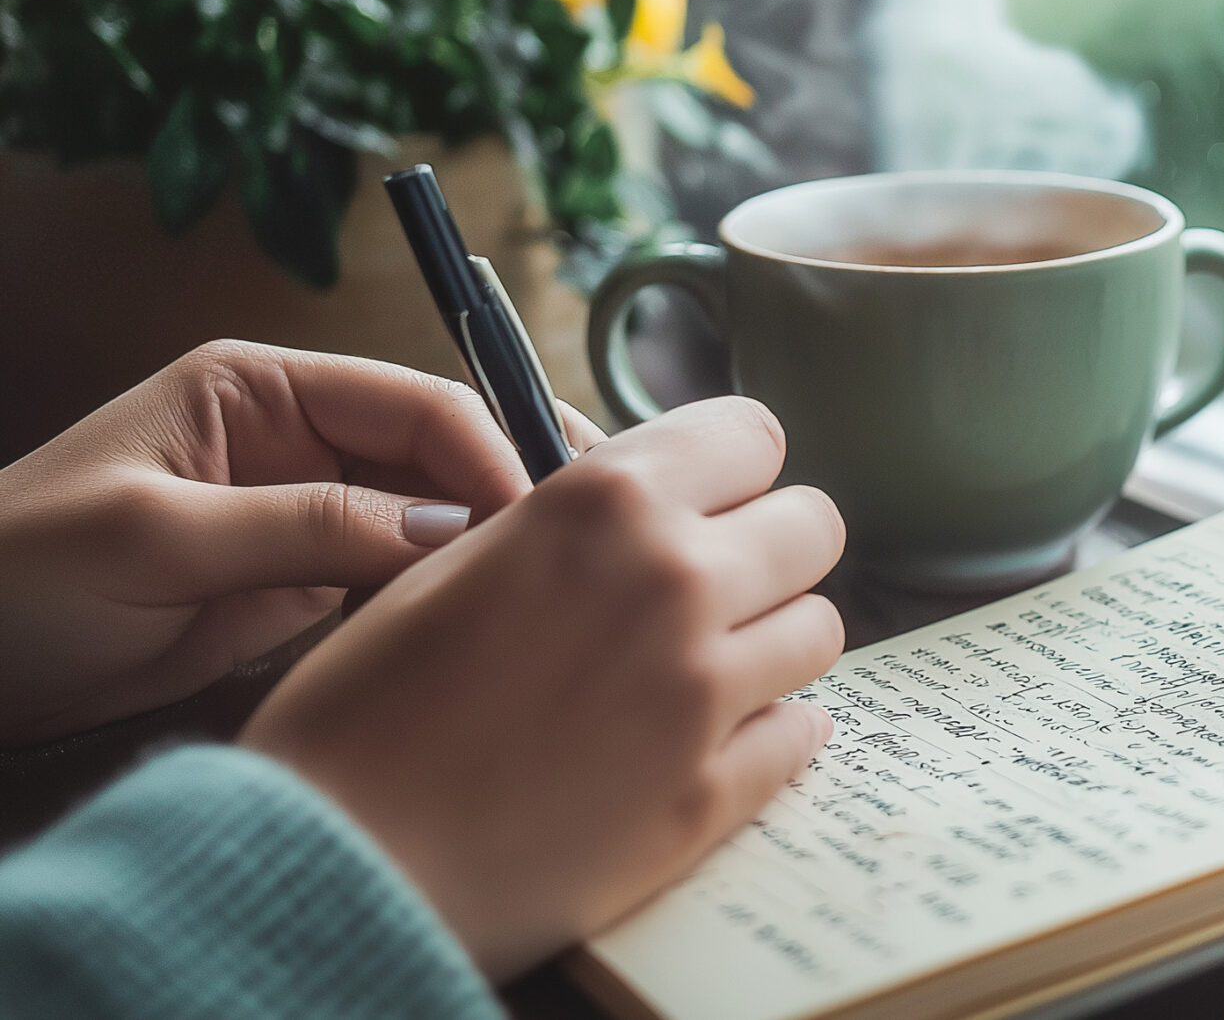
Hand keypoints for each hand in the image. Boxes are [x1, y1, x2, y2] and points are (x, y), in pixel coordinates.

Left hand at [0, 340, 554, 744]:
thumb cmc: (15, 578)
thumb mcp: (155, 540)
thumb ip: (307, 526)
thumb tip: (450, 531)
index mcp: (262, 389)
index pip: (413, 401)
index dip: (490, 448)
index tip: (545, 518)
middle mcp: (297, 439)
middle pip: (443, 449)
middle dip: (517, 485)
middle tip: (595, 543)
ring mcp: (305, 513)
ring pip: (436, 515)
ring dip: (494, 545)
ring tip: (565, 589)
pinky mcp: (303, 586)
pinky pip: (404, 580)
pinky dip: (454, 596)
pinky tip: (496, 622)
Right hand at [241, 396, 846, 979]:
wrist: (327, 863)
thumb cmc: (359, 713)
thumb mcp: (448, 566)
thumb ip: (566, 521)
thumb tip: (644, 501)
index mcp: (603, 502)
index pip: (751, 433)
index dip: (728, 469)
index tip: (705, 501)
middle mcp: (673, 580)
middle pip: (814, 526)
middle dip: (770, 550)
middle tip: (711, 590)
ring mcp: (703, 692)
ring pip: (821, 629)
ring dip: (773, 642)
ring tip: (704, 671)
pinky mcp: (714, 795)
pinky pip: (802, 734)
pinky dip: (770, 734)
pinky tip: (710, 743)